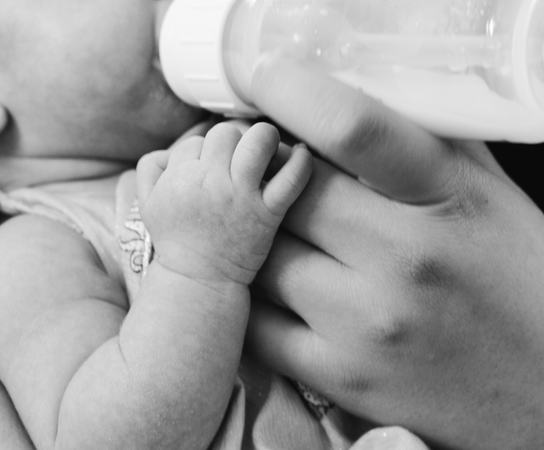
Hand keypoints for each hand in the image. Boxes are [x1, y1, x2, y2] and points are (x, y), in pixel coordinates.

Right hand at [137, 122, 310, 284]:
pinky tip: (302, 154)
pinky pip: (292, 178)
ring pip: (259, 140)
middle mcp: (209, 182)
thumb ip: (150, 168)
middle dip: (231, 142)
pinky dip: (301, 162)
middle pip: (226, 133)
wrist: (198, 279)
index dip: (202, 153)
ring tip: (266, 150)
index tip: (208, 171)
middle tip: (236, 161)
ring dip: (265, 139)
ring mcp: (241, 196)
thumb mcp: (147, 203)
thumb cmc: (175, 239)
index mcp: (179, 178)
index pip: (196, 142)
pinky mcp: (267, 213)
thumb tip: (173, 148)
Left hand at [246, 56, 543, 448]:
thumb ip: (422, 145)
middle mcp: (403, 259)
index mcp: (445, 197)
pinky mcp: (340, 376)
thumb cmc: (515, 281)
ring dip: (255, 240)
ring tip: (275, 236)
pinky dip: (252, 300)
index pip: (352, 128)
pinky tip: (272, 289)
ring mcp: (365, 323)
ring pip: (260, 260)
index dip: (291, 94)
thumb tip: (351, 99)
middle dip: (264, 177)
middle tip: (263, 175)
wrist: (542, 389)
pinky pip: (258, 327)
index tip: (264, 83)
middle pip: (285, 194)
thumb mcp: (487, 195)